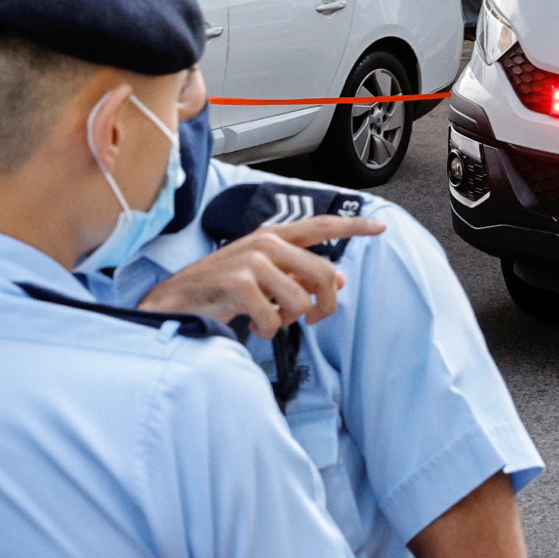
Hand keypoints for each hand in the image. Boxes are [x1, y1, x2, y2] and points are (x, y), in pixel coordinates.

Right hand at [137, 214, 382, 333]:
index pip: (322, 226)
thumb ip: (299, 273)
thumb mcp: (265, 276)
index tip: (381, 226)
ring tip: (270, 320)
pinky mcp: (238, 282)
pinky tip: (254, 326)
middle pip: (325, 274)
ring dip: (289, 321)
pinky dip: (268, 331)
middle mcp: (266, 242)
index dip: (354, 226)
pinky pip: (274, 319)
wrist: (177, 300)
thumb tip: (339, 280)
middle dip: (325, 306)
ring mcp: (251, 260)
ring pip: (301, 301)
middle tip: (313, 321)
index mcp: (275, 236)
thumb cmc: (222, 288)